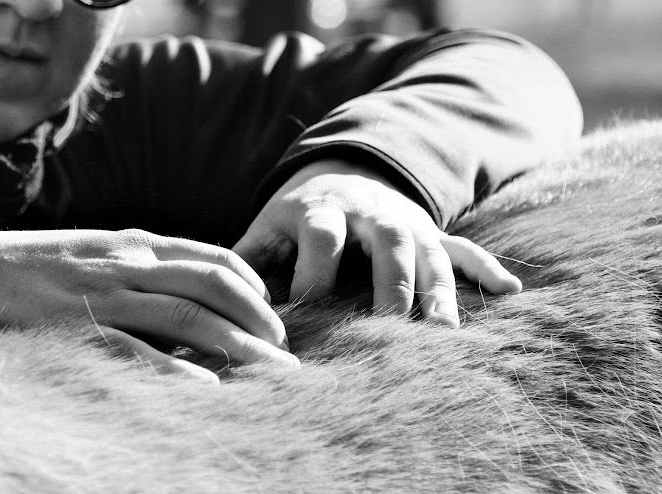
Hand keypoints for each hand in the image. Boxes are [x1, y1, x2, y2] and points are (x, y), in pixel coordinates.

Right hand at [0, 229, 298, 382]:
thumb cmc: (37, 264)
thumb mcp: (98, 249)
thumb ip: (142, 264)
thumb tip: (188, 293)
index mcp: (136, 241)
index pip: (213, 255)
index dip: (252, 282)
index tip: (269, 308)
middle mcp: (130, 262)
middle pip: (213, 284)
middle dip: (258, 316)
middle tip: (283, 346)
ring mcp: (106, 294)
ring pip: (189, 316)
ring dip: (238, 344)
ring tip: (270, 368)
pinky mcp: (80, 329)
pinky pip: (140, 351)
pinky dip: (178, 371)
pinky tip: (208, 389)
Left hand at [233, 160, 521, 326]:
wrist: (340, 171)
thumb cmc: (297, 214)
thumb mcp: (267, 225)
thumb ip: (246, 255)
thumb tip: (216, 299)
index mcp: (322, 210)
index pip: (322, 241)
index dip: (312, 278)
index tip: (299, 321)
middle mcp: (370, 214)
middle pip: (387, 244)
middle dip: (390, 286)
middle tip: (388, 332)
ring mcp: (407, 222)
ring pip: (430, 252)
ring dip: (439, 291)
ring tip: (445, 333)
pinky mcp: (432, 231)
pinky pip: (464, 247)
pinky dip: (486, 268)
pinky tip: (511, 290)